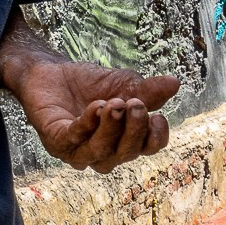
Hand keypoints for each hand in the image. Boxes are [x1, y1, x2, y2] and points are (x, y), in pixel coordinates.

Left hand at [11, 58, 179, 172]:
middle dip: (134, 130)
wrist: (50, 70)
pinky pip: (74, 140)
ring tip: (115, 103)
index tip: (158, 117)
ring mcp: (78, 151)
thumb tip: (175, 83)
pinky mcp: (56, 141)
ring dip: (111, 129)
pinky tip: (95, 107)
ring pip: (101, 153)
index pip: (147, 149)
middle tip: (136, 104)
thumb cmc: (88, 84)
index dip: (155, 138)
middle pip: (126, 154)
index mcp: (124, 141)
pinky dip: (87, 125)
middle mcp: (103, 153)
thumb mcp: (123, 83)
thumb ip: (147, 89)